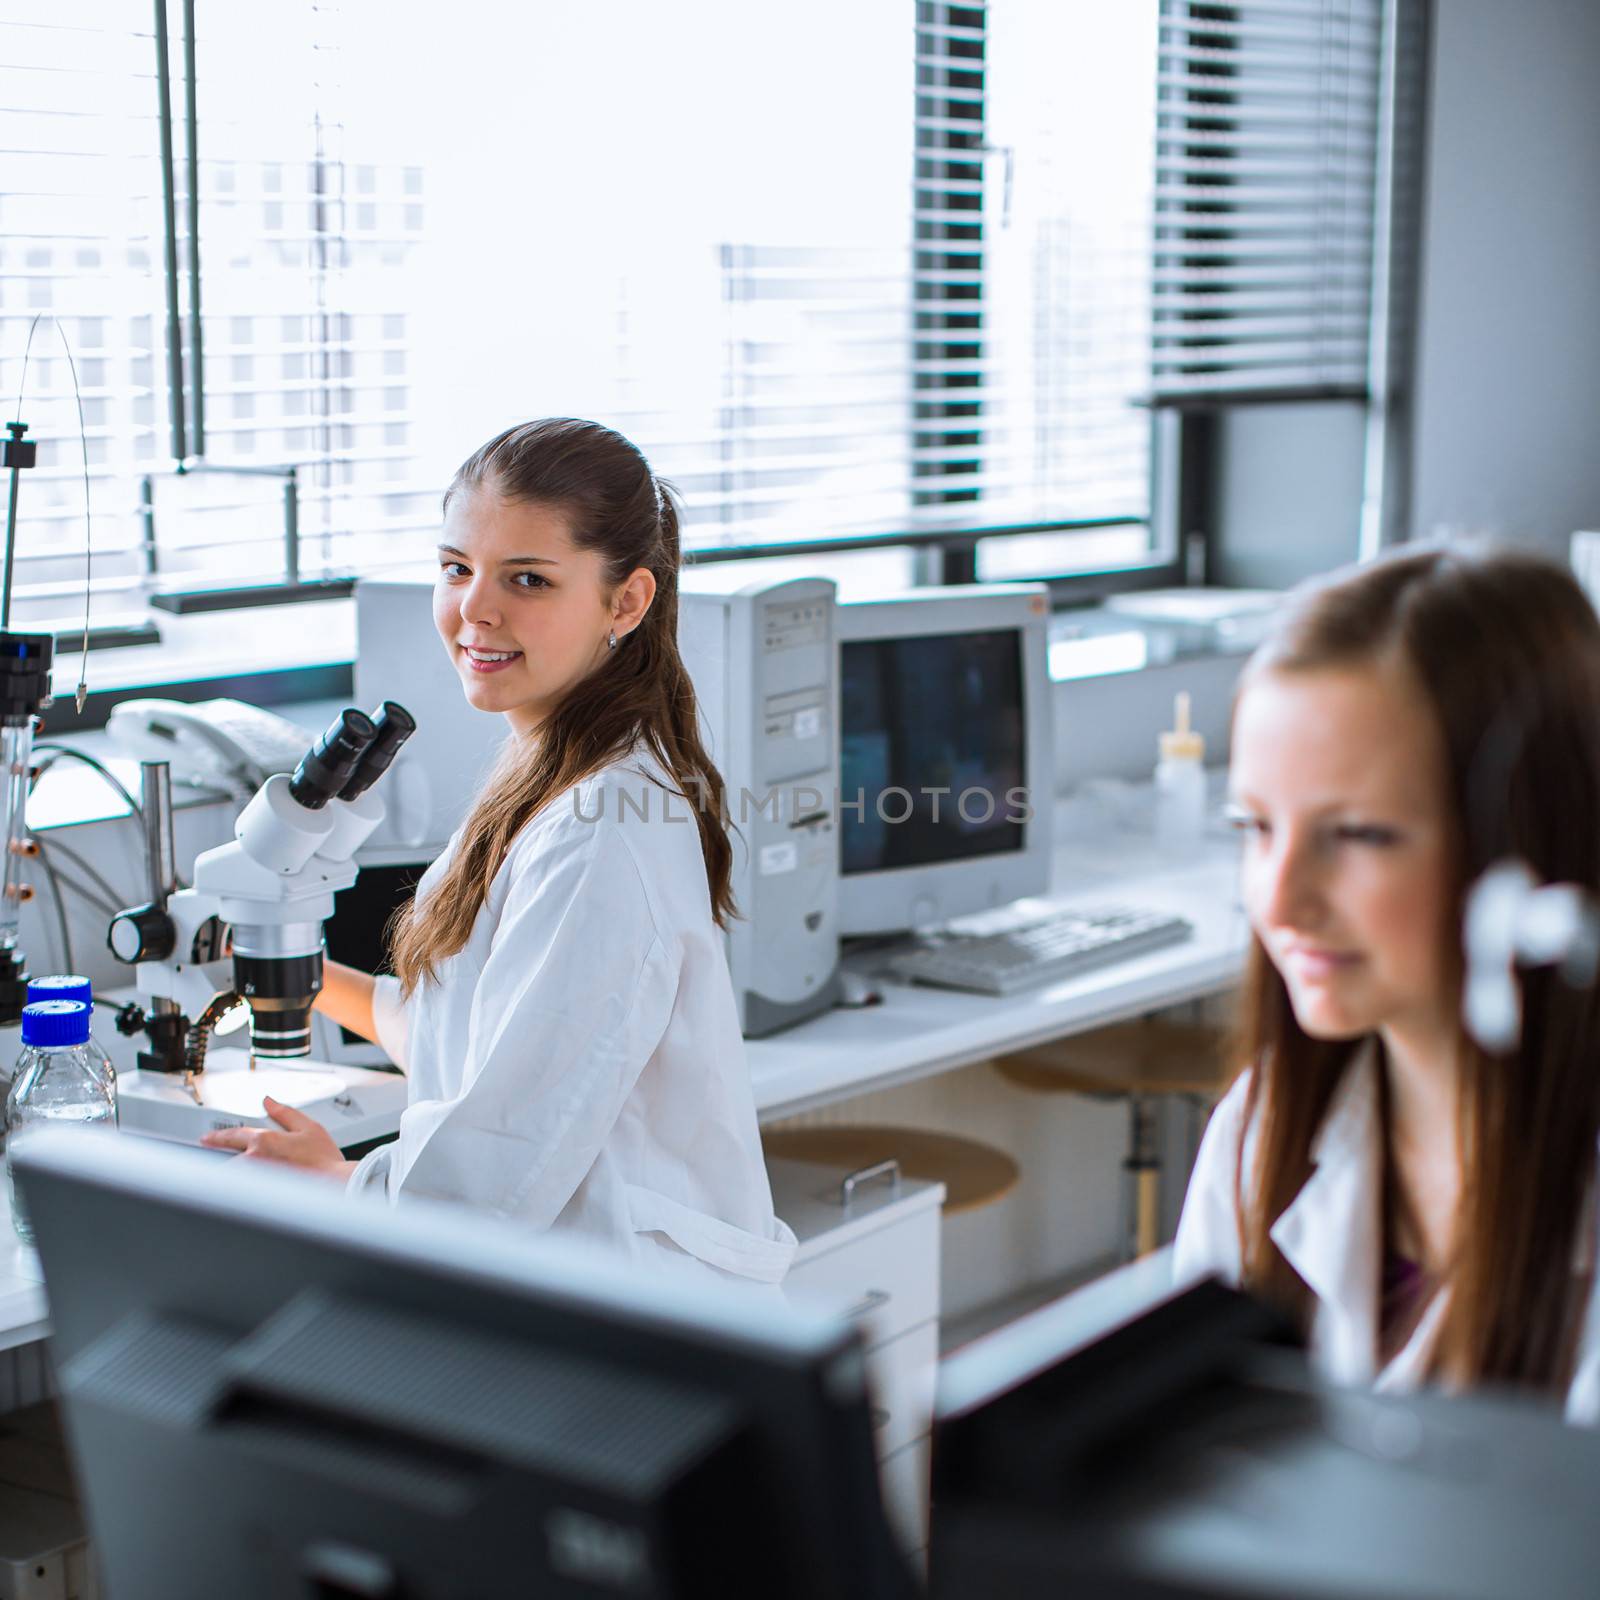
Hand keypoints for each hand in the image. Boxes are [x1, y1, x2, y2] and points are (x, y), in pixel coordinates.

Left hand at [200, 1096, 354, 1180]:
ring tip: (237, 1181)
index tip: (207, 1139)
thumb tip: (269, 1102)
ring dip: (232, 1177)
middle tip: (227, 1163)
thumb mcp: (309, 1127)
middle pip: (228, 1160)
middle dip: (225, 1160)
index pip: (232, 1135)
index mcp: (264, 1140)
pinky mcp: (259, 1197)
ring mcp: (255, 1180)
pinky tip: (248, 1193)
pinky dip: (240, 1192)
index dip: (217, 1136)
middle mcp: (254, 1160)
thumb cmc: (325, 1160)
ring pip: (234, 1177)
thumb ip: (285, 1113)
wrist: (333, 1184)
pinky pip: (243, 1192)